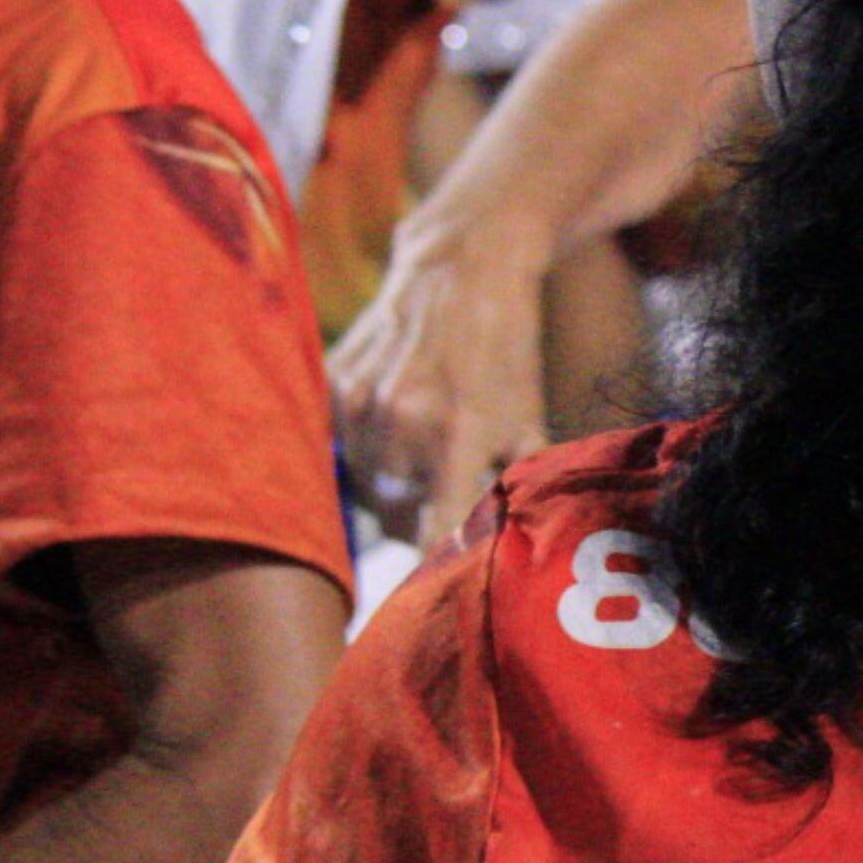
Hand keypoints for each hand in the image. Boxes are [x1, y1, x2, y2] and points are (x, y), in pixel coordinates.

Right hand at [330, 212, 549, 545]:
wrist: (465, 268)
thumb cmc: (507, 350)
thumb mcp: (528, 417)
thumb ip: (517, 484)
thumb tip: (508, 550)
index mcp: (458, 433)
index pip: (434, 531)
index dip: (431, 568)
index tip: (429, 594)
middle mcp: (401, 420)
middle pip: (395, 516)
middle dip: (417, 519)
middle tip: (440, 498)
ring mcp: (360, 400)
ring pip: (363, 486)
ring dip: (387, 487)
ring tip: (420, 455)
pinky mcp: (334, 381)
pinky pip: (340, 445)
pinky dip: (363, 449)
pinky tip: (390, 423)